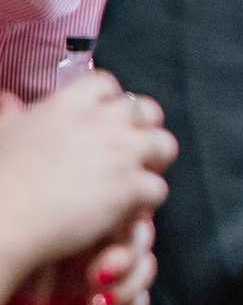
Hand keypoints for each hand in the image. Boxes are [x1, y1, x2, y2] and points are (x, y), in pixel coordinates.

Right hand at [0, 75, 173, 304]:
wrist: (2, 221)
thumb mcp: (0, 134)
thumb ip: (13, 115)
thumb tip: (9, 101)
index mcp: (68, 105)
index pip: (106, 83)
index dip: (110, 100)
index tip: (105, 117)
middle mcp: (101, 123)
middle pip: (146, 110)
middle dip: (142, 127)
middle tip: (130, 148)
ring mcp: (121, 154)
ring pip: (164, 145)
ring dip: (154, 160)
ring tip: (138, 175)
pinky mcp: (130, 188)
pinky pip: (158, 188)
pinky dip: (145, 201)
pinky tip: (127, 209)